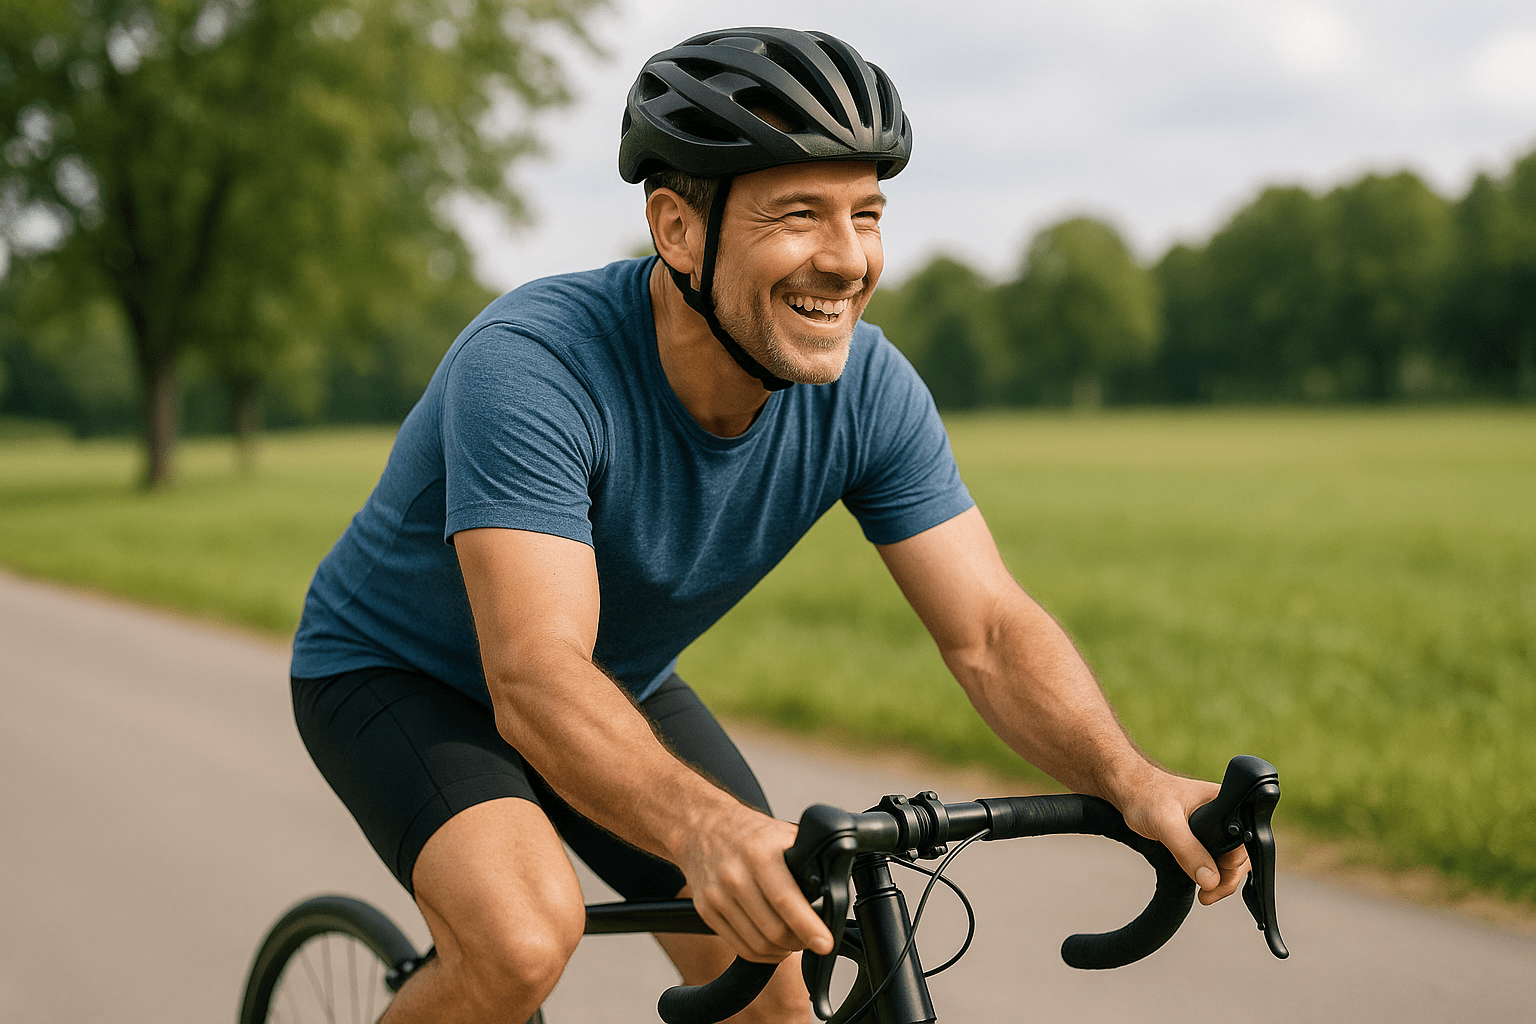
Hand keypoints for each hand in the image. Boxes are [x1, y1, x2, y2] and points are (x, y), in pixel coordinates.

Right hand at [675, 803, 834, 962]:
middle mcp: (735, 876)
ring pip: (757, 944)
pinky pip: (739, 946)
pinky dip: (761, 953)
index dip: (808, 927)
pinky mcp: (706, 910)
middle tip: (812, 939)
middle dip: (800, 942)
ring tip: (792, 941)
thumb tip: (833, 886)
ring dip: (782, 950)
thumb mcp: (783, 834)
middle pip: (773, 930)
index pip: (786, 901)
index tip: (824, 943)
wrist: (702, 827)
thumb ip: (808, 858)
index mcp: (759, 854)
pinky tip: (772, 944)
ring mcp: (717, 895)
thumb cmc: (749, 833)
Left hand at [1116, 770, 1250, 906]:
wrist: (1128, 791)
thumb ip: (1188, 850)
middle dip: (1227, 879)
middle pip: (1240, 856)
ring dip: (1219, 879)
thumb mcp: (1166, 825)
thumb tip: (1211, 880)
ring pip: (1228, 859)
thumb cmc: (1146, 796)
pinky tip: (1200, 881)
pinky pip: (1214, 857)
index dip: (1233, 869)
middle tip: (1208, 895)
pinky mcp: (1202, 834)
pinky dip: (1210, 872)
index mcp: (1226, 803)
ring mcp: (1215, 825)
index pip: (1244, 845)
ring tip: (1205, 893)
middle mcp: (1225, 814)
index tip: (1215, 886)